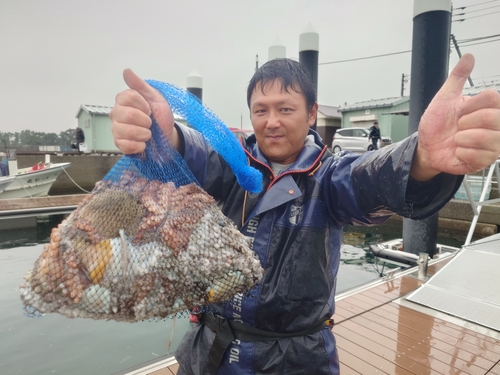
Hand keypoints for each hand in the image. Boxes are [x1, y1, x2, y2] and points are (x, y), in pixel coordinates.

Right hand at [109, 69, 176, 153]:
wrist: (167, 136)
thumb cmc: (160, 116)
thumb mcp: (155, 97)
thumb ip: (140, 85)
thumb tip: (126, 71)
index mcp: (123, 100)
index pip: (127, 97)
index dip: (142, 105)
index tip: (149, 109)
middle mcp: (116, 114)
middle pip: (127, 115)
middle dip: (145, 121)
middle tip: (150, 123)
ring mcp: (116, 129)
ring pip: (126, 131)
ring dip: (144, 134)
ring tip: (148, 134)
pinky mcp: (119, 144)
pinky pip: (125, 145)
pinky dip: (138, 146)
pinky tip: (143, 144)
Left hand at [411, 54, 499, 180]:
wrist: (426, 146)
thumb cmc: (438, 123)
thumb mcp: (445, 98)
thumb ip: (457, 78)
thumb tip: (468, 56)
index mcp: (489, 108)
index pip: (493, 98)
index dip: (471, 105)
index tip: (459, 111)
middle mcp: (496, 126)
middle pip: (493, 118)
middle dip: (465, 122)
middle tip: (457, 126)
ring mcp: (492, 145)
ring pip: (487, 138)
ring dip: (463, 138)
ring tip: (457, 139)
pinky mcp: (484, 162)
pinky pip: (477, 156)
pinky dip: (460, 153)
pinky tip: (457, 151)